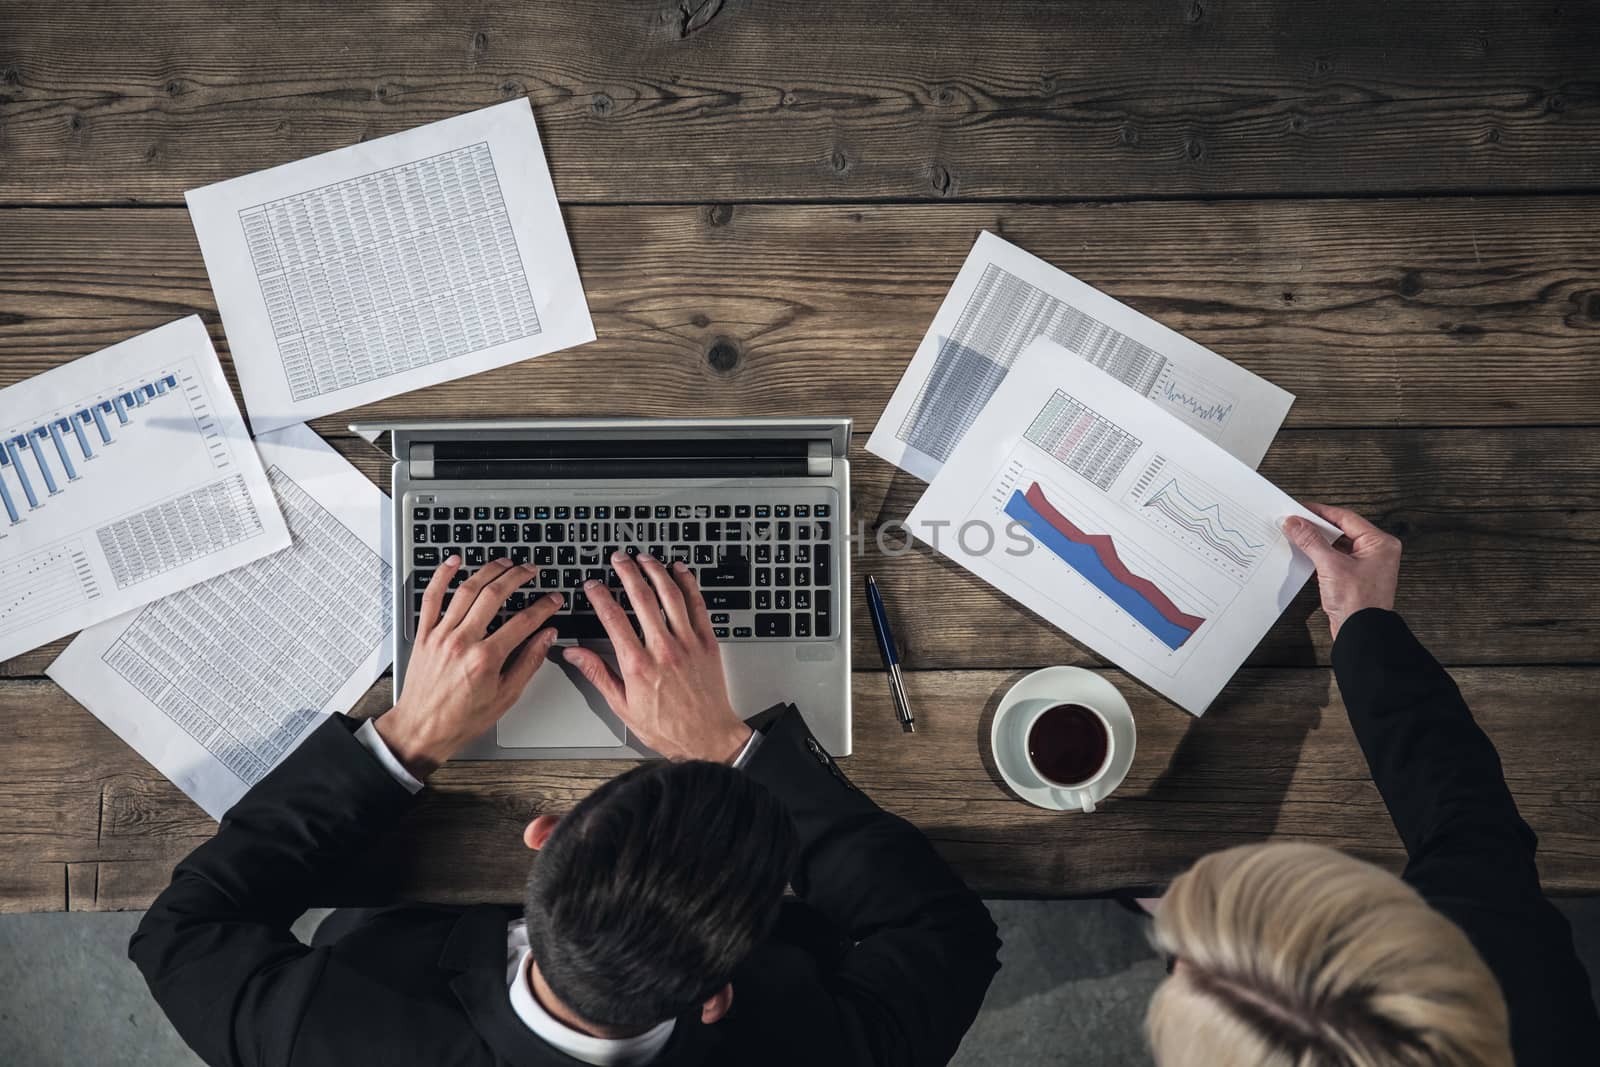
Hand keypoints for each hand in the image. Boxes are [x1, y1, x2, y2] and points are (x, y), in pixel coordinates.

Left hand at [377, 556, 563, 777]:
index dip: (543, 606)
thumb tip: (546, 637)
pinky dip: (441, 576)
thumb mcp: (505, 696)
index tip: (553, 599)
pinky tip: (454, 561)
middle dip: (517, 576)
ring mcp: (441, 635)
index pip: (523, 621)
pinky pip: (431, 597)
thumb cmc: (462, 719)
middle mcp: (462, 641)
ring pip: (467, 590)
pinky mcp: (425, 634)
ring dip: (488, 570)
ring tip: (504, 562)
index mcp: (486, 659)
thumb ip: (528, 662)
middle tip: (531, 570)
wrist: (421, 729)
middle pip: (495, 595)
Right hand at [562, 552, 751, 762]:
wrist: (707, 736)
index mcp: (638, 665)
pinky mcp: (707, 642)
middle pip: (642, 598)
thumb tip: (574, 654)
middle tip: (618, 558)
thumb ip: (598, 674)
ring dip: (656, 571)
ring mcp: (688, 643)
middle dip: (627, 572)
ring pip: (670, 595)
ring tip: (644, 558)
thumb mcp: (622, 706)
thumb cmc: (667, 727)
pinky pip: (698, 605)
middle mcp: (663, 649)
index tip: (593, 585)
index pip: (613, 618)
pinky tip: (680, 571)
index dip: (600, 596)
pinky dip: (688, 584)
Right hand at [1282, 503, 1401, 640]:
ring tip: (1296, 536)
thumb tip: (1295, 523)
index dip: (1320, 512)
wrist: (1361, 634)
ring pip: (1337, 545)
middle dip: (1317, 528)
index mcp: (1380, 543)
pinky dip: (1320, 556)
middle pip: (1341, 531)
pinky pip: (1335, 559)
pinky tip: (1305, 554)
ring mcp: (1366, 566)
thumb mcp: (1331, 566)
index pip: (1346, 518)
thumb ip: (1311, 541)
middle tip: (1295, 522)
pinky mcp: (1354, 578)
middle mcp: (1376, 552)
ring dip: (1317, 542)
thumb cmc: (1358, 603)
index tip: (1300, 509)